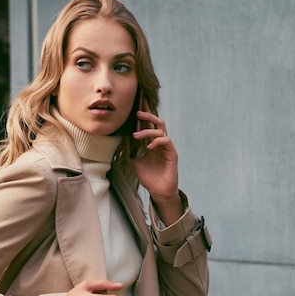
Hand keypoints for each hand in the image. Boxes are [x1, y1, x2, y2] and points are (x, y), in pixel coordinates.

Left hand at [129, 109, 182, 224]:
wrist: (158, 190)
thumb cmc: (149, 176)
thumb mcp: (135, 160)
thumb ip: (131, 148)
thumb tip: (122, 136)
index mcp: (152, 142)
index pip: (150, 124)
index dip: (145, 114)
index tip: (137, 104)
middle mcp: (160, 142)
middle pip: (157, 122)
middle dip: (148, 115)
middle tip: (137, 113)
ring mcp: (167, 147)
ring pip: (160, 130)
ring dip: (147, 130)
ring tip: (136, 135)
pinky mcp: (172, 153)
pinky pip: (166, 140)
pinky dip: (156, 141)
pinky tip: (148, 147)